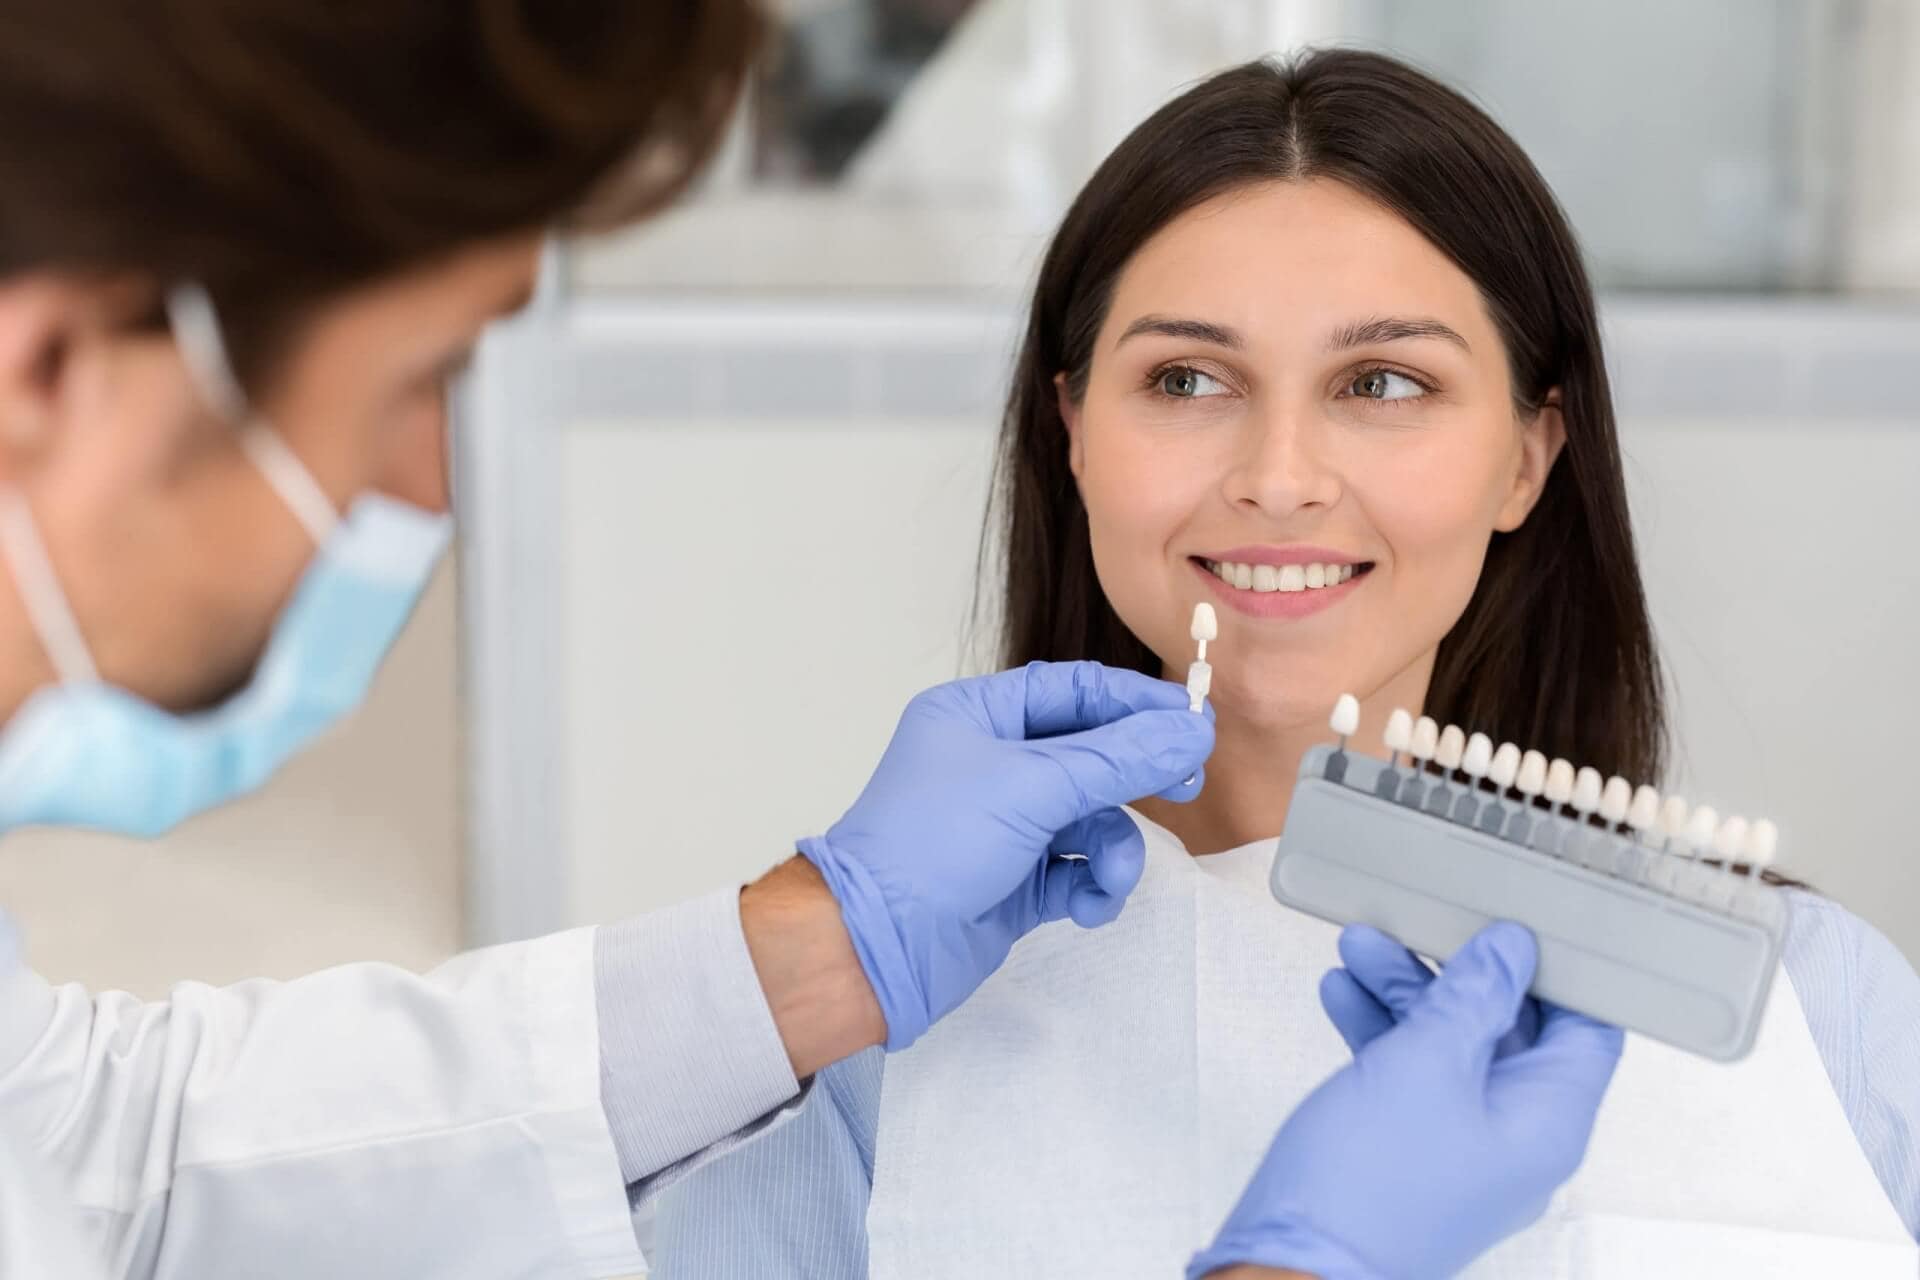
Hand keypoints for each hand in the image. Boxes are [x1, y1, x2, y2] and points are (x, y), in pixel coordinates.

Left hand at [800, 661, 1212, 1050]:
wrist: (875, 946)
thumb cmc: (929, 847)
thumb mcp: (1033, 786)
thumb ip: (1120, 759)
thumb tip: (1192, 732)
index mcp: (975, 716)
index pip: (1073, 692)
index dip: (1136, 704)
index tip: (1195, 722)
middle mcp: (988, 763)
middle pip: (1089, 753)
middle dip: (1136, 776)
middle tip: (1187, 786)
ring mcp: (1001, 824)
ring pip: (1089, 819)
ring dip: (1113, 848)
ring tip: (1112, 876)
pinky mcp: (1012, 881)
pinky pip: (1075, 871)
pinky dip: (1091, 887)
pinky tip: (1088, 905)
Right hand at [1188, 922, 1623, 1279]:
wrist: (1294, 1269)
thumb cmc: (1372, 1181)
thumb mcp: (1426, 1063)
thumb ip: (1473, 996)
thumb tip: (1512, 948)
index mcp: (1547, 1119)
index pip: (1587, 1027)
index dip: (1565, 968)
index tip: (1530, 913)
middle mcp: (1514, 1134)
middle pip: (1510, 1027)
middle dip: (1460, 967)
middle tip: (1423, 914)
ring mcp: (1459, 1143)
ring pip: (1450, 1046)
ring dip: (1406, 991)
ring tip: (1358, 943)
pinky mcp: (1408, 1149)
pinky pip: (1408, 1074)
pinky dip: (1379, 1029)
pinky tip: (1340, 991)